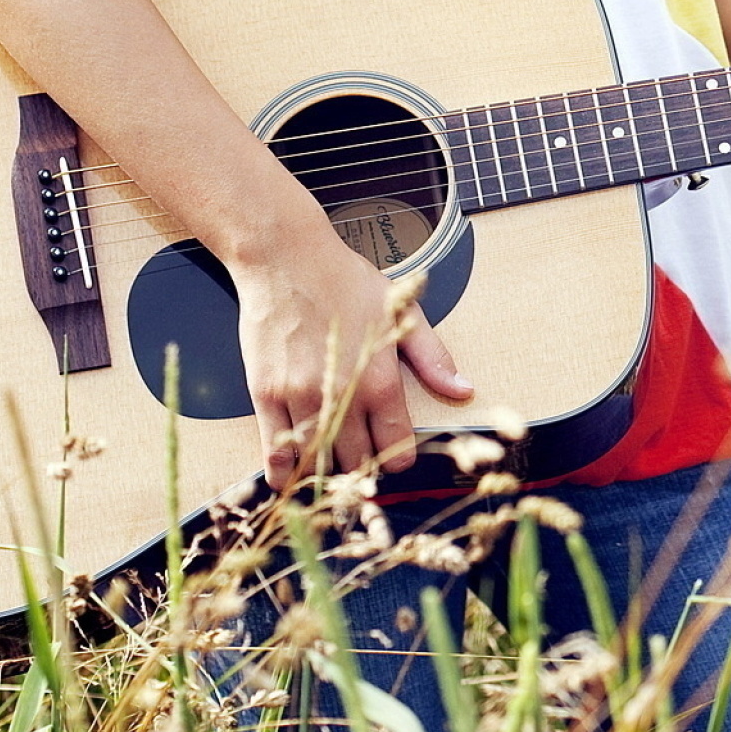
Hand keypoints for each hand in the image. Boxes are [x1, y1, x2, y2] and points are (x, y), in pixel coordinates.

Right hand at [231, 224, 472, 486]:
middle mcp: (342, 397)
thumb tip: (464, 392)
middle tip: (359, 457)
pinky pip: (274, 451)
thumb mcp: (402, 310)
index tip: (391, 449)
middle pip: (357, 464)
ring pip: (317, 463)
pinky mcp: (267, 395)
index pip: (396, 450)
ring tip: (329, 464)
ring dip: (324, 471)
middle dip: (362, 467)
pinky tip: (289, 474)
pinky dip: (282, 471)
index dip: (397, 456)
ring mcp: (301, 398)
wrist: (286, 257)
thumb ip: (433, 358)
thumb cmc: (344, 279)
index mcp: (380, 381)